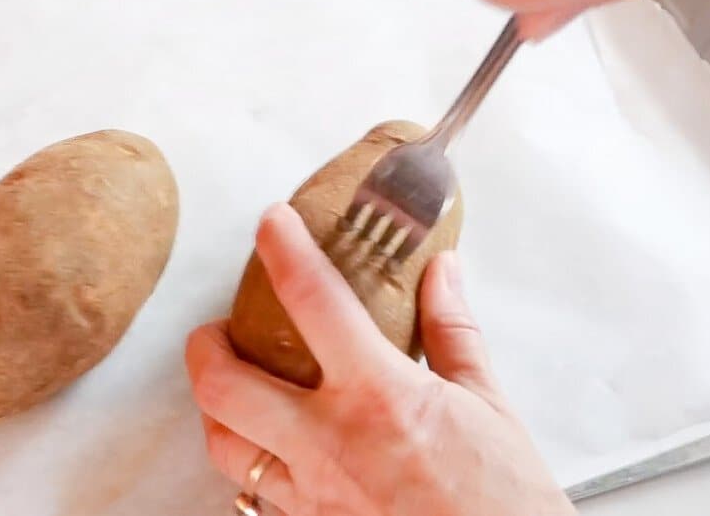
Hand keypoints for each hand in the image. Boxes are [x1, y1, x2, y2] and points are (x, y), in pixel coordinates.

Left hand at [186, 204, 574, 514]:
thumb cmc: (504, 502)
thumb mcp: (488, 404)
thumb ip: (451, 331)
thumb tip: (441, 273)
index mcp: (379, 397)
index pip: (312, 300)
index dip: (283, 249)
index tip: (272, 222)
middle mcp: (330, 444)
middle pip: (221, 384)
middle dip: (205, 345)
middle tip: (221, 328)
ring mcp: (311, 495)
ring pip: (223, 446)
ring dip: (219, 408)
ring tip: (241, 385)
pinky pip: (255, 493)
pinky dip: (253, 461)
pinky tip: (277, 447)